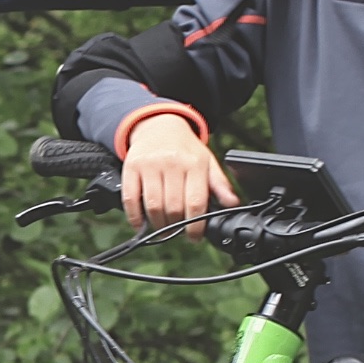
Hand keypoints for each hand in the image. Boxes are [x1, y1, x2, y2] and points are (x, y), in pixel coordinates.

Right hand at [118, 112, 237, 235]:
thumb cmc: (184, 148)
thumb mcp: (206, 161)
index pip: (196, 203)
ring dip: (157, 224)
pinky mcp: (132, 167)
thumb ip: (219, 184)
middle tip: (177, 231)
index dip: (195, 226)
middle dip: (176, 226)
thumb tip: (232, 203)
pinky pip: (131, 198)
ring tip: (162, 229)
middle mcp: (172, 163)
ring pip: (153, 206)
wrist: (158, 125)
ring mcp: (150, 165)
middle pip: (173, 208)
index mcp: (194, 163)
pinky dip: (135, 216)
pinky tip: (141, 223)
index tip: (194, 237)